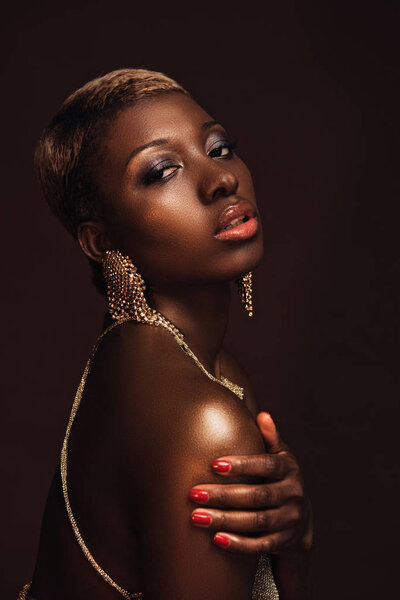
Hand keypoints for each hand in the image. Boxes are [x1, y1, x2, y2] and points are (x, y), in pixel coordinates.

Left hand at [189, 412, 312, 554]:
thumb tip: (263, 415)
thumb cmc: (280, 478)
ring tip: (196, 516)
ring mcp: (289, 520)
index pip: (267, 466)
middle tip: (194, 493)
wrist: (301, 519)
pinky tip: (216, 539)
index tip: (214, 464)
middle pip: (257, 496)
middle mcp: (292, 495)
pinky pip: (260, 546)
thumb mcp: (281, 456)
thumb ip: (270, 438)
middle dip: (224, 495)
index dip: (243, 465)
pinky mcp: (283, 541)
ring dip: (225, 520)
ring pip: (256, 522)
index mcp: (289, 469)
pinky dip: (239, 544)